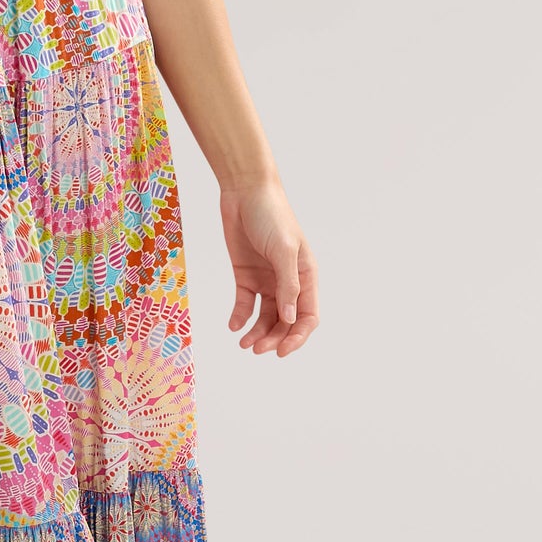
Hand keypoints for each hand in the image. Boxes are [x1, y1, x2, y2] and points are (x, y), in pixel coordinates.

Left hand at [220, 176, 318, 356]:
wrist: (244, 191)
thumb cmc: (271, 215)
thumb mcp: (282, 249)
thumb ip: (287, 285)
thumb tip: (291, 318)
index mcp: (306, 276)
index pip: (308, 316)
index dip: (298, 336)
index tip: (281, 350)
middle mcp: (288, 281)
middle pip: (286, 321)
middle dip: (274, 338)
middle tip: (256, 349)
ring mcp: (266, 279)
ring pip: (265, 316)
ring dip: (257, 332)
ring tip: (244, 344)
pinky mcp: (246, 275)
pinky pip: (244, 303)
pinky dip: (240, 316)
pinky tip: (233, 326)